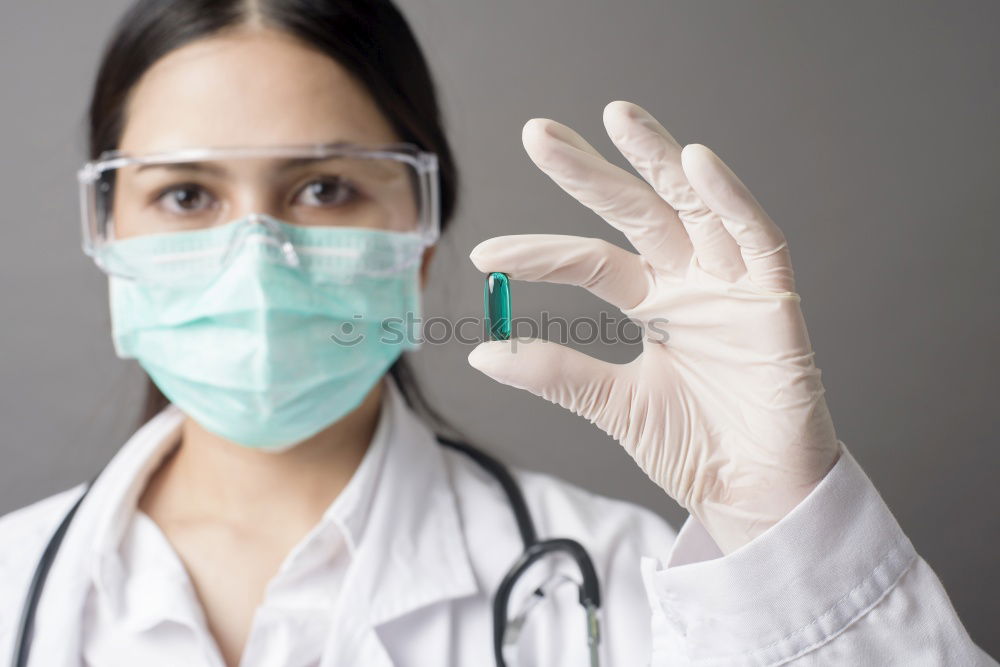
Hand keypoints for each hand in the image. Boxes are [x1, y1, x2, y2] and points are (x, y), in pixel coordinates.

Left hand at [468, 101, 840, 553]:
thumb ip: (556, 373)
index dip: (541, 254)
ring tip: (618, 117)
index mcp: (653, 301)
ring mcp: (733, 285)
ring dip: (661, 160)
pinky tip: (698, 162)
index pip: (590, 262)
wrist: (753, 500)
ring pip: (695, 207)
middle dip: (590, 172)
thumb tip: (483, 351)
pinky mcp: (776, 299)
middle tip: (537, 134)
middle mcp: (690, 281)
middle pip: (636, 212)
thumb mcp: (612, 404)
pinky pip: (758, 238)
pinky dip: (732, 201)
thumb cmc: (695, 449)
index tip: (486, 256)